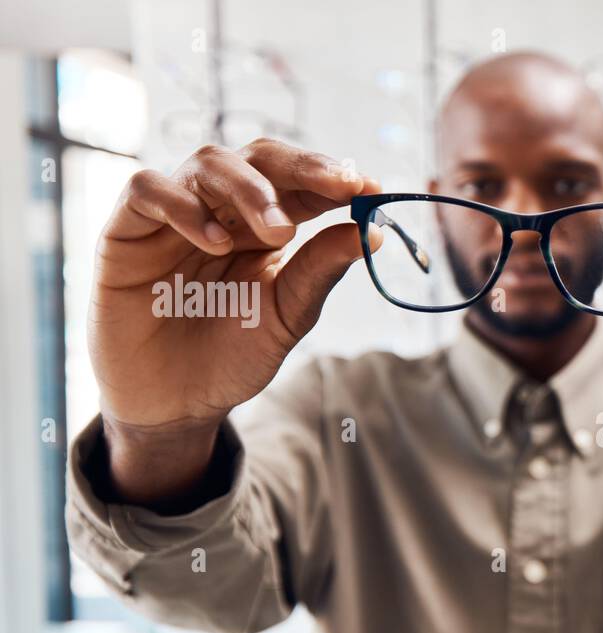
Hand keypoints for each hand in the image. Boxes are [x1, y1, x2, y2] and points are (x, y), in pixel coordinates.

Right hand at [91, 137, 381, 434]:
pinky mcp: (127, 229)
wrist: (175, 403)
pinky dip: (183, 205)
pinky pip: (147, 189)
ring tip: (278, 232)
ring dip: (251, 188)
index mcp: (266, 225)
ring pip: (208, 162)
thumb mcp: (287, 315)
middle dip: (302, 167)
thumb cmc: (232, 356)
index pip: (300, 182)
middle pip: (259, 157)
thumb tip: (371, 232)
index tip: (370, 186)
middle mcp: (222, 209)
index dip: (334, 177)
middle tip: (340, 187)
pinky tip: (216, 243)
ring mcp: (174, 214)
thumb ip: (320, 271)